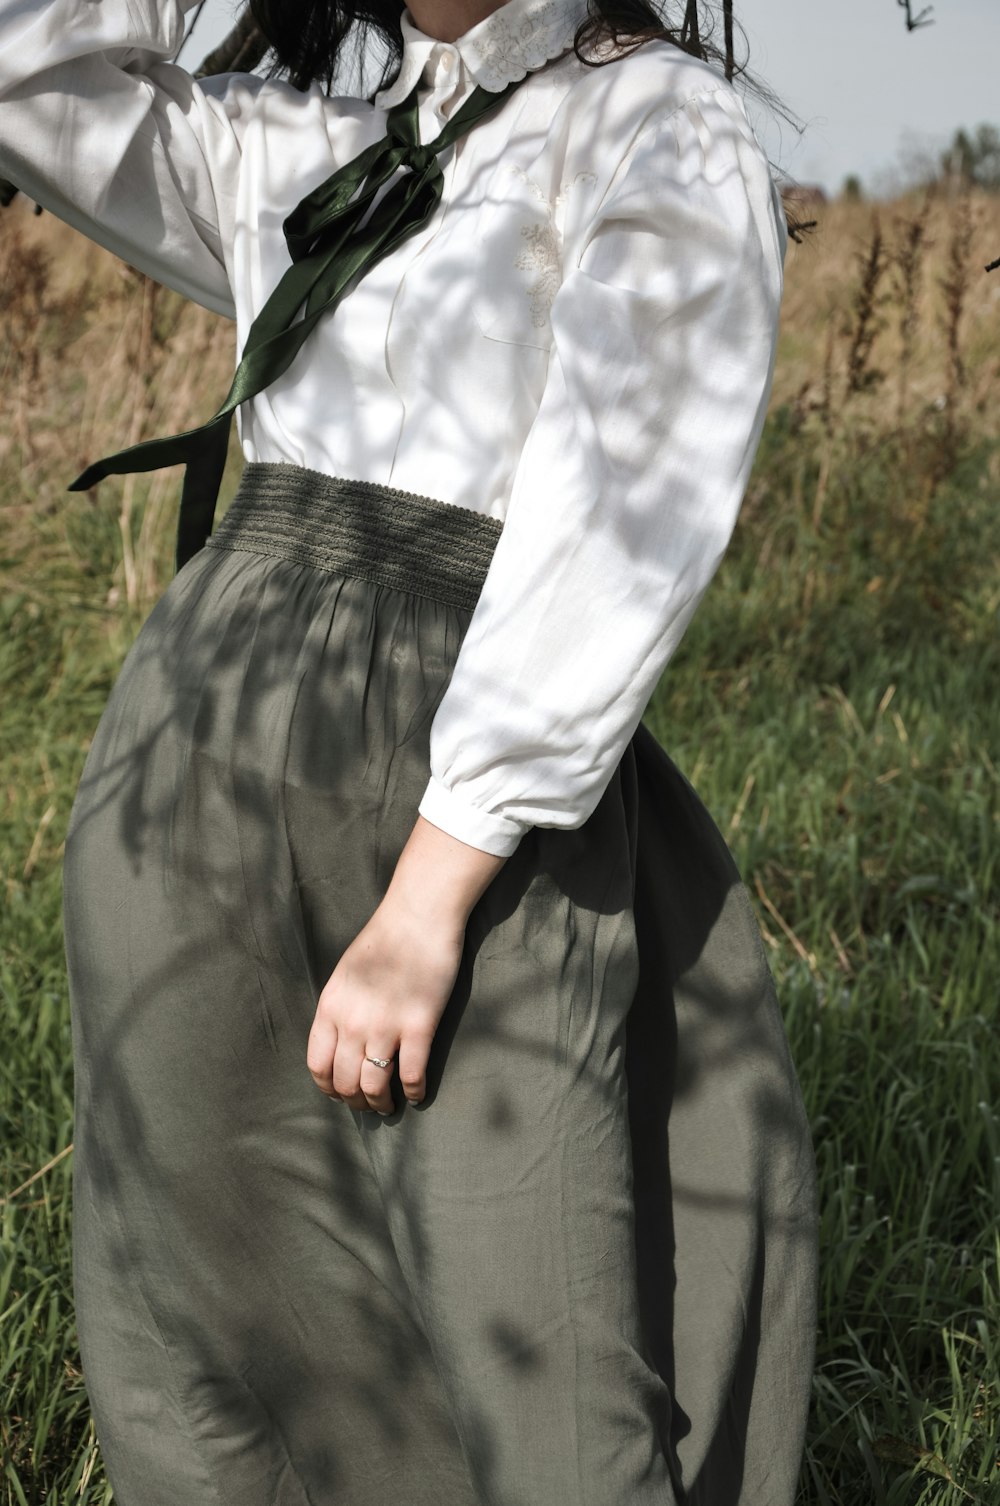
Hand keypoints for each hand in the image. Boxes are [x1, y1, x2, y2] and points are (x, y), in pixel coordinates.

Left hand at [306, 816, 506, 1112]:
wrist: (419, 915)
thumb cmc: (384, 940)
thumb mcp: (345, 974)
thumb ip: (339, 1009)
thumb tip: (341, 1045)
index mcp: (330, 1006)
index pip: (318, 1066)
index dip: (330, 1088)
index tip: (342, 1094)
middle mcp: (352, 1020)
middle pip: (345, 1081)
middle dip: (357, 1101)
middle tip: (369, 1104)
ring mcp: (385, 1024)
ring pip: (375, 1085)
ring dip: (382, 1103)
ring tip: (390, 1105)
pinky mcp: (419, 1025)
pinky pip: (412, 1074)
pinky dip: (414, 1092)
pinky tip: (416, 1095)